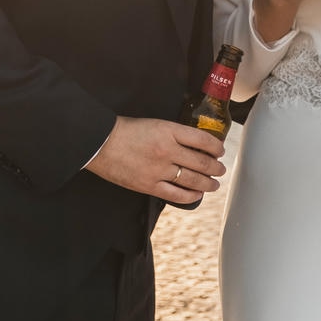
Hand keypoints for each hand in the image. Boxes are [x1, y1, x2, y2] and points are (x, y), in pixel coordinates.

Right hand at [86, 117, 226, 202]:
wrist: (100, 143)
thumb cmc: (124, 131)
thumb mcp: (154, 123)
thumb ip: (172, 133)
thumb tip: (192, 143)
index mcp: (169, 131)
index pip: (203, 140)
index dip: (216, 147)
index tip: (219, 150)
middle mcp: (168, 150)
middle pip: (202, 162)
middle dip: (216, 167)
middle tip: (220, 169)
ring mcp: (159, 170)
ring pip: (193, 180)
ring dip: (208, 183)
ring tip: (214, 183)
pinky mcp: (149, 185)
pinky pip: (176, 195)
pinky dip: (191, 196)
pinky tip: (197, 194)